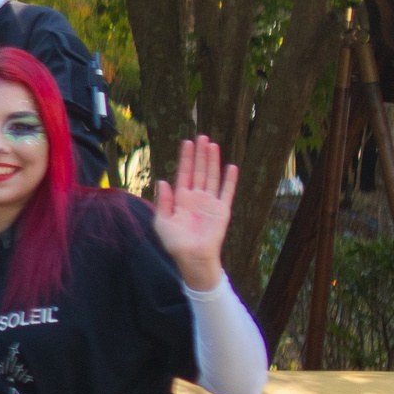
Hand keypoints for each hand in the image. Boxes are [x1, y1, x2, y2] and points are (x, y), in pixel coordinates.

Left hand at [153, 134, 236, 291]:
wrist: (192, 258)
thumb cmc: (175, 243)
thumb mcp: (162, 221)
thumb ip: (163, 201)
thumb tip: (162, 181)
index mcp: (181, 199)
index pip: (184, 173)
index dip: (186, 158)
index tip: (186, 142)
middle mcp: (196, 197)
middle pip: (199, 171)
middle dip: (199, 154)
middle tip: (201, 136)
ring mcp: (210, 202)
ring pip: (212, 177)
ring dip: (212, 161)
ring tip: (213, 145)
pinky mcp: (222, 210)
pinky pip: (227, 192)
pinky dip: (229, 180)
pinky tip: (231, 166)